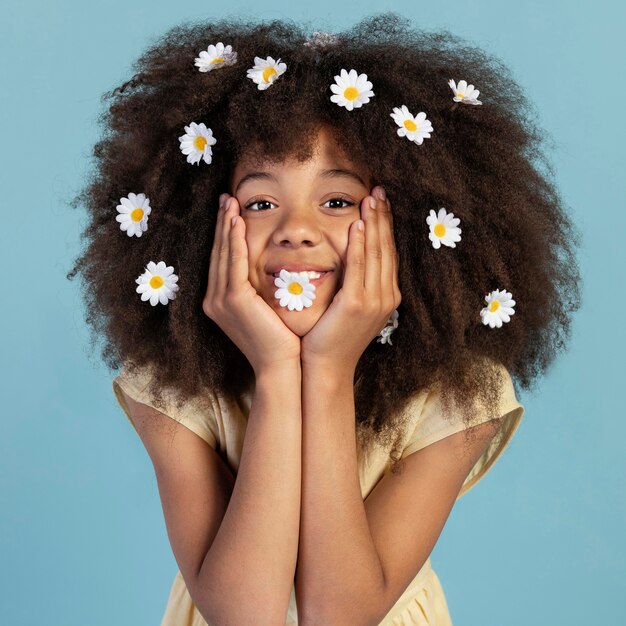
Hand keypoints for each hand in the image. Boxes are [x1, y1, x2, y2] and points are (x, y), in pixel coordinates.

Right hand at [202, 194, 300, 373]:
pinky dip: (235, 241)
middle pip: (218, 253)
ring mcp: (220, 300)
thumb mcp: (265, 310)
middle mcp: (214, 299)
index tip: (230, 211)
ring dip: (226, 226)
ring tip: (230, 202)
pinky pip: (233, 263)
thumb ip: (259, 289)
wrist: (281, 366)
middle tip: (225, 198)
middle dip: (221, 223)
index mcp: (220, 301)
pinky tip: (238, 222)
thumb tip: (269, 269)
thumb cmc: (280, 340)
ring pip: (223, 254)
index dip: (224, 234)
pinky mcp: (233, 300)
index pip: (223, 260)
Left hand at [300, 186, 400, 372]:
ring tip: (370, 198)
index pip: (388, 252)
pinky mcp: (356, 304)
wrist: (326, 366)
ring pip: (376, 253)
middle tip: (379, 190)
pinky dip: (360, 243)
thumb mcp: (350, 306)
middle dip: (383, 217)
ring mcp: (374, 300)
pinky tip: (358, 224)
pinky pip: (359, 267)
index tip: (381, 202)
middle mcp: (386, 296)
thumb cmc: (332, 336)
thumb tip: (353, 256)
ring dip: (374, 223)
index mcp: (387, 295)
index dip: (386, 225)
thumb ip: (356, 282)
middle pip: (386, 248)